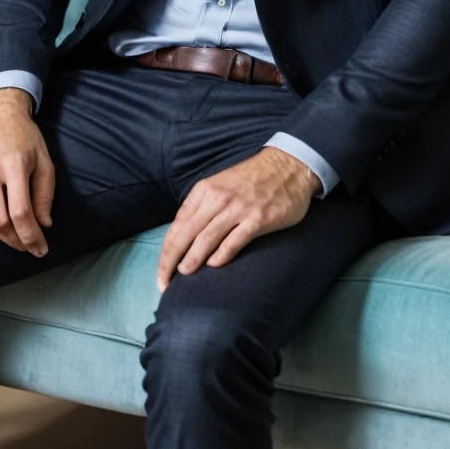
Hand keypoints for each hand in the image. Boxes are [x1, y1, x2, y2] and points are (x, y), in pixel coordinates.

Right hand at [0, 88, 54, 257]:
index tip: (41, 250)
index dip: (31, 237)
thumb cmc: (26, 138)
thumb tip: (43, 225)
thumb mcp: (44, 161)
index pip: (20, 213)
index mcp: (13, 165)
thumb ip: (45, 194)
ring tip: (12, 235)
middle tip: (27, 245)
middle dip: (15, 241)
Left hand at [157, 146, 321, 292]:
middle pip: (186, 235)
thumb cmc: (251, 179)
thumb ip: (202, 207)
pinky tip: (214, 266)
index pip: (177, 226)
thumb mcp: (220, 185)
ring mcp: (238, 209)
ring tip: (184, 276)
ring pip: (206, 239)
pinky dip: (221, 256)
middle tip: (165, 283)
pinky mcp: (258, 219)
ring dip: (192, 260)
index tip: (161, 273)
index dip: (166, 252)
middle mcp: (218, 199)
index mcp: (204, 190)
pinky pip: (234, 241)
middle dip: (172, 261)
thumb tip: (182, 238)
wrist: (288, 165)